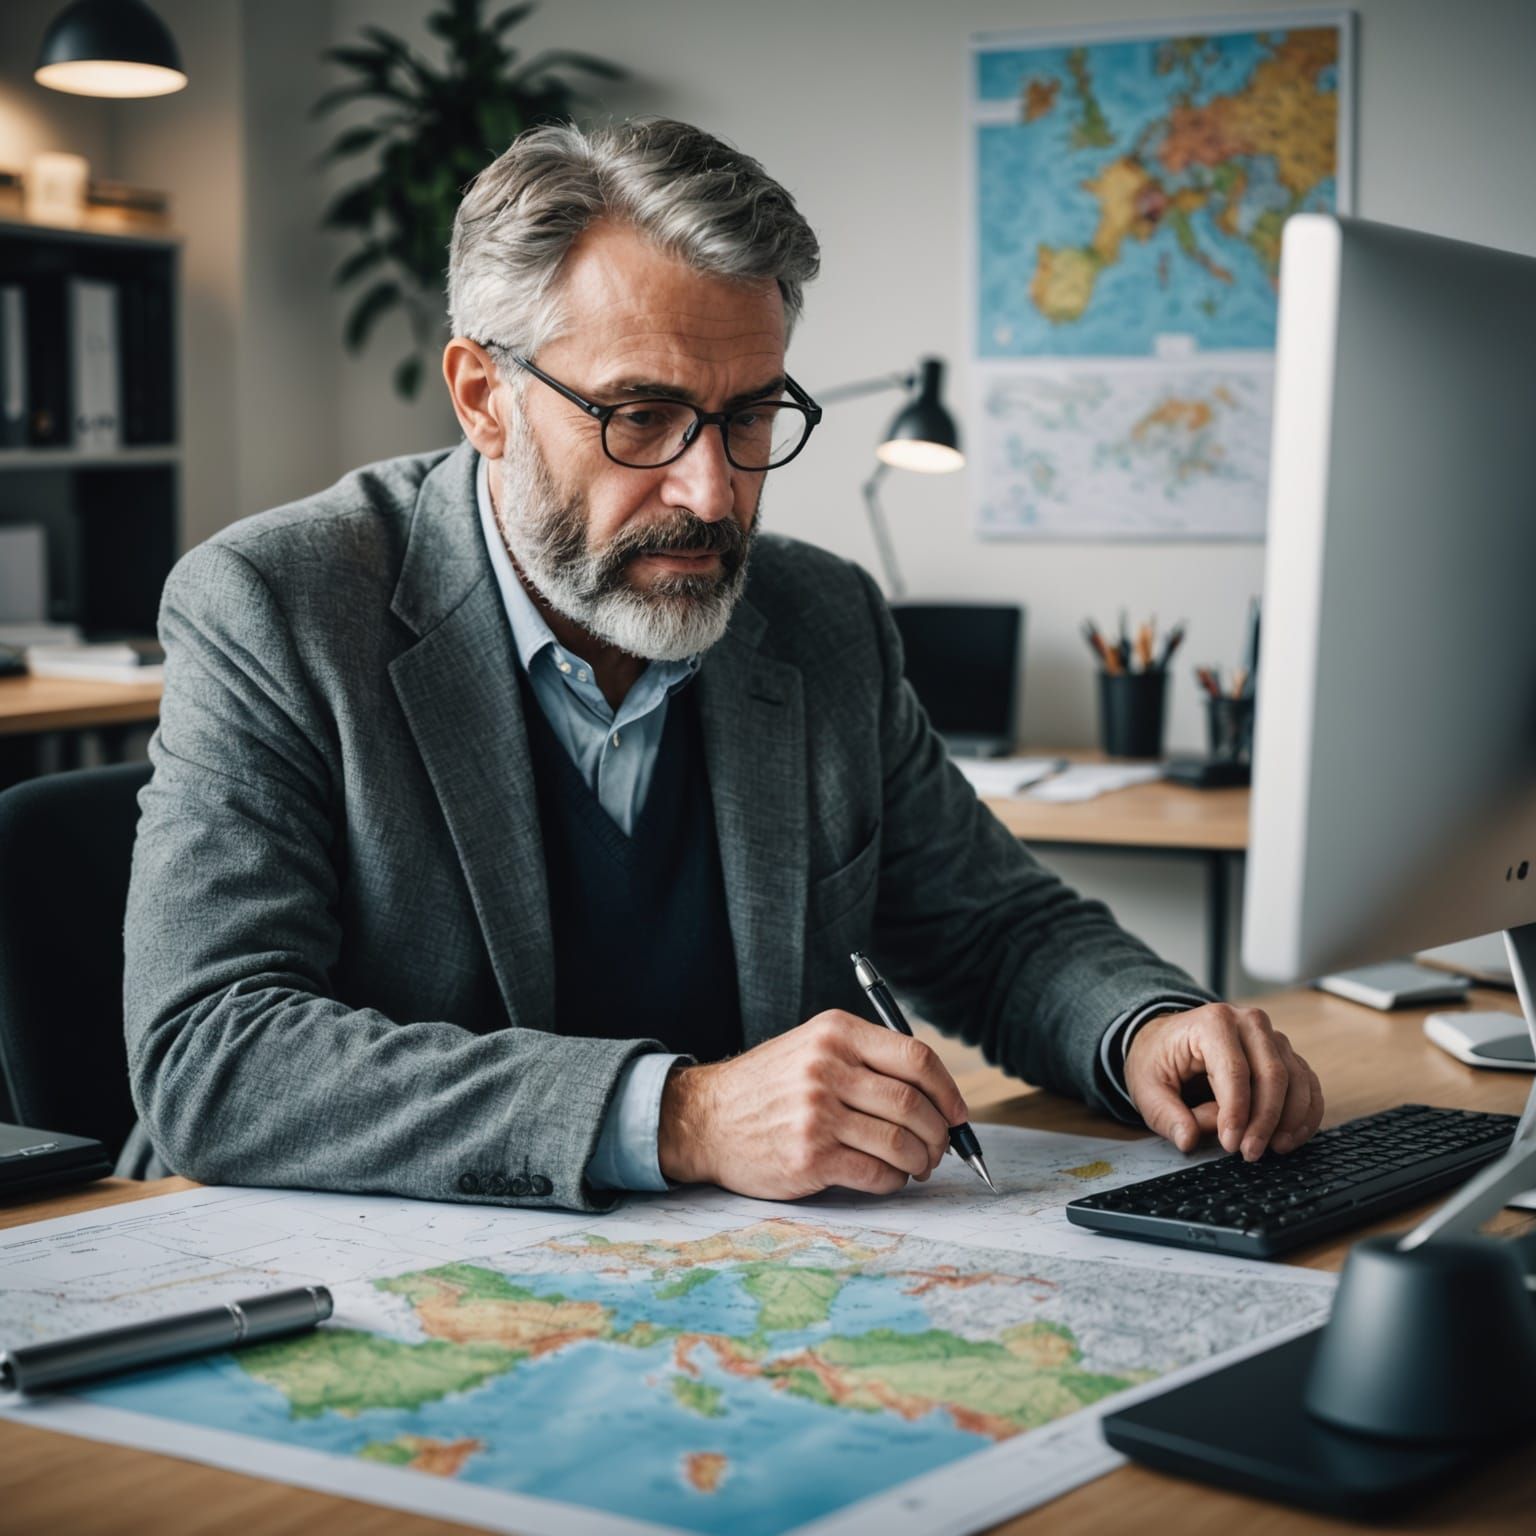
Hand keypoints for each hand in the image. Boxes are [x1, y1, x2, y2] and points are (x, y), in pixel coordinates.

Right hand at [657, 1012, 968, 1198]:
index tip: (957, 1113)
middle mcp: (827, 1068)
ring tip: (918, 1165)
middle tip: (940, 1148)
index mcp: (835, 1033)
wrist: (706, 1117)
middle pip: (912, 1103)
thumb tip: (937, 1096)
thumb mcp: (814, 1048)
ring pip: (899, 1142)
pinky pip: (875, 1173)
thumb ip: (868, 1060)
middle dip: (938, 1133)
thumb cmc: (771, 1085)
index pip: (916, 1056)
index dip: (947, 1090)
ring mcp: (816, 1114)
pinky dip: (893, 1180)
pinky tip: (888, 1177)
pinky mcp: (808, 1157)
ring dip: (920, 1160)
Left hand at [1125, 1003, 1323, 1159]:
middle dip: (1265, 1120)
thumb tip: (1188, 1140)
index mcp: (1213, 1022)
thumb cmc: (1159, 1060)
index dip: (1237, 1113)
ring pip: (1296, 1079)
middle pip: (1272, 1074)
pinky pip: (1307, 1083)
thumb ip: (1166, 1114)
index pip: (1235, 1070)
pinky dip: (1306, 1113)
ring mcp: (1271, 1036)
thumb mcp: (1146, 1086)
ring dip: (1290, 1119)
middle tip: (1250, 1153)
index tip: (1230, 1145)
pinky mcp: (1285, 1054)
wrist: (1169, 1039)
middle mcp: (1248, 1022)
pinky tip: (1291, 1137)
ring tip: (1273, 1149)